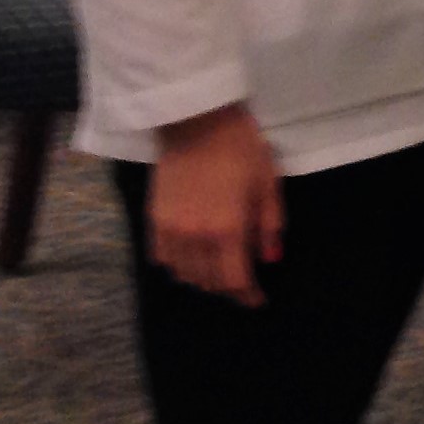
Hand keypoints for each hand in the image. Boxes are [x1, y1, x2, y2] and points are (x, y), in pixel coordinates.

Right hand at [149, 104, 282, 304]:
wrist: (197, 123)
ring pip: (183, 274)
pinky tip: (191, 258)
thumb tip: (270, 260)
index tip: (257, 301)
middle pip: (208, 282)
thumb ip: (269, 226)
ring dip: (203, 279)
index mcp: (227, 230)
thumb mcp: (268, 184)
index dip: (247, 296)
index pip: (234, 280)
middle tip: (242, 282)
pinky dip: (178, 266)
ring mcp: (170, 230)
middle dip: (228, 288)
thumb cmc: (240, 149)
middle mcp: (195, 237)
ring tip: (219, 271)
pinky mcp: (153, 220)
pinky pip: (162, 258)